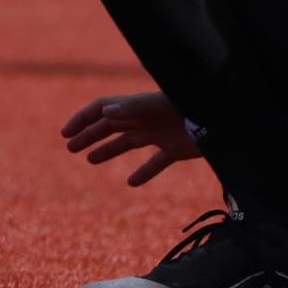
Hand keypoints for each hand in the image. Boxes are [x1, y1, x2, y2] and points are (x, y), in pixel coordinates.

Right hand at [61, 90, 200, 186]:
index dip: (83, 118)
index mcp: (139, 105)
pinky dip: (143, 172)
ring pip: (128, 142)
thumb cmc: (191, 107)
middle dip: (89, 134)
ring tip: (90, 160)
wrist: (221, 119)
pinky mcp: (176, 149)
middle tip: (70, 148)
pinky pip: (156, 162)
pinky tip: (132, 182)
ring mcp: (160, 133)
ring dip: (108, 150)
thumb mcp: (161, 105)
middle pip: (111, 125)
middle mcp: (146, 118)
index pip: (103, 108)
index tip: (66, 134)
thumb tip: (106, 111)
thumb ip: (135, 106)